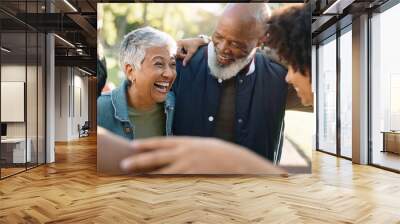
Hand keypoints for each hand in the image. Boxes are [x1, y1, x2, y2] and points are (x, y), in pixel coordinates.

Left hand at [120, 136, 287, 174]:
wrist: (237, 161)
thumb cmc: (221, 153)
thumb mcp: (202, 145)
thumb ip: (187, 148)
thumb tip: (174, 151)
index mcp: (186, 142)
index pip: (161, 142)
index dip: (146, 143)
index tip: (133, 145)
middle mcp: (183, 153)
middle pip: (155, 157)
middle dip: (138, 160)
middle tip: (123, 164)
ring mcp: (187, 166)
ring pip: (161, 172)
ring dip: (147, 176)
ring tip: (134, 180)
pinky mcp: (191, 178)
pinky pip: (173, 184)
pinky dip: (162, 187)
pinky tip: (153, 190)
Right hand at [176, 38, 207, 65]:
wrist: (198, 41)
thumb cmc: (195, 46)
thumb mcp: (191, 52)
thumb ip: (187, 58)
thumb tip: (183, 65)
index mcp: (179, 43)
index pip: (178, 53)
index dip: (182, 56)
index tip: (187, 55)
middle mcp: (178, 42)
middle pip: (178, 53)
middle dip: (183, 56)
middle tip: (188, 55)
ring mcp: (178, 43)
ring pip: (179, 53)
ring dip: (183, 55)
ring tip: (188, 53)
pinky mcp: (180, 45)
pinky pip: (180, 51)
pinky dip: (183, 53)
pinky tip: (187, 52)